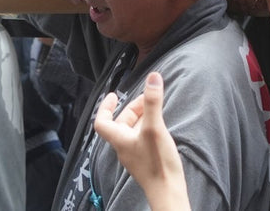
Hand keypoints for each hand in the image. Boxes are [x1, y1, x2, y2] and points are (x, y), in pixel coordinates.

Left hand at [93, 72, 187, 210]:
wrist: (168, 192)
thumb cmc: (157, 163)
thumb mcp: (154, 127)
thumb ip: (152, 102)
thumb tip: (153, 77)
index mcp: (120, 139)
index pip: (102, 122)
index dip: (104, 107)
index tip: (112, 95)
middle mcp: (124, 147)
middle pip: (121, 123)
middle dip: (133, 108)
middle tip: (148, 98)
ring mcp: (135, 154)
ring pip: (133, 130)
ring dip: (142, 117)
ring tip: (155, 108)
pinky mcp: (146, 160)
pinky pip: (142, 139)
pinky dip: (148, 127)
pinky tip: (160, 126)